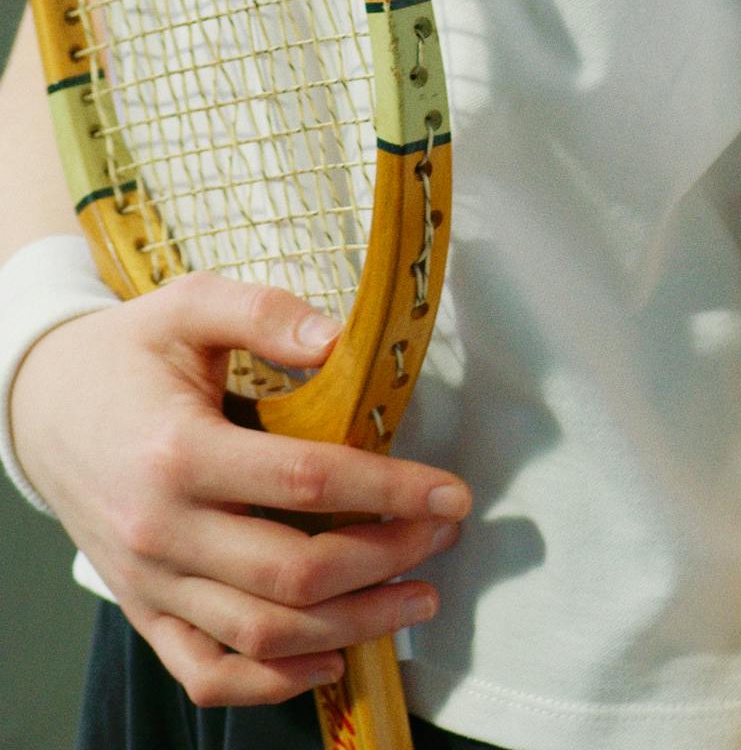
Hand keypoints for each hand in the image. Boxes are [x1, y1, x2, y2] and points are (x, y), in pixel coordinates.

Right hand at [8, 275, 470, 707]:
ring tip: (417, 599)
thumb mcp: (189, 305)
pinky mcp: (145, 613)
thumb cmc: (127, 355)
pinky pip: (208, 674)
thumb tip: (338, 337)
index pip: (305, 482)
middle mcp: (163, 531)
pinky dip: (274, 684)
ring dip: (352, 626)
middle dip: (386, 559)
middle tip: (444, 536)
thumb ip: (264, 311)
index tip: (449, 492)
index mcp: (180, 452)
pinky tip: (332, 658)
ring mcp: (151, 584)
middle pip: (293, 573)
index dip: (388, 490)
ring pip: (263, 636)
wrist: (42, 411)